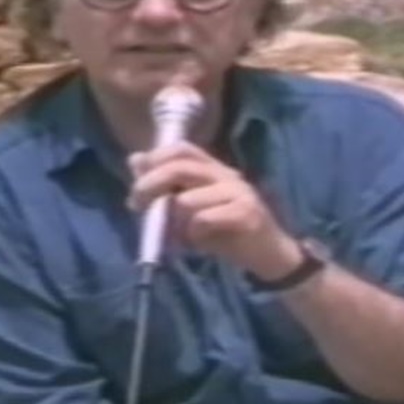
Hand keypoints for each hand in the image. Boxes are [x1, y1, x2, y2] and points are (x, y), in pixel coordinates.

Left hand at [127, 142, 302, 279]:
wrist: (268, 255)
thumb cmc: (226, 232)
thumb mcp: (191, 209)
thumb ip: (166, 186)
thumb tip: (135, 160)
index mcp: (213, 168)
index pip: (182, 149)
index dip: (155, 159)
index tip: (136, 181)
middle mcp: (226, 174)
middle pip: (181, 166)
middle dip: (151, 185)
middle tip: (137, 205)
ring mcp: (238, 192)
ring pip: (188, 199)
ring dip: (172, 220)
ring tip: (175, 235)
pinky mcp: (247, 213)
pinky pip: (204, 219)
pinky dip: (192, 233)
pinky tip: (196, 242)